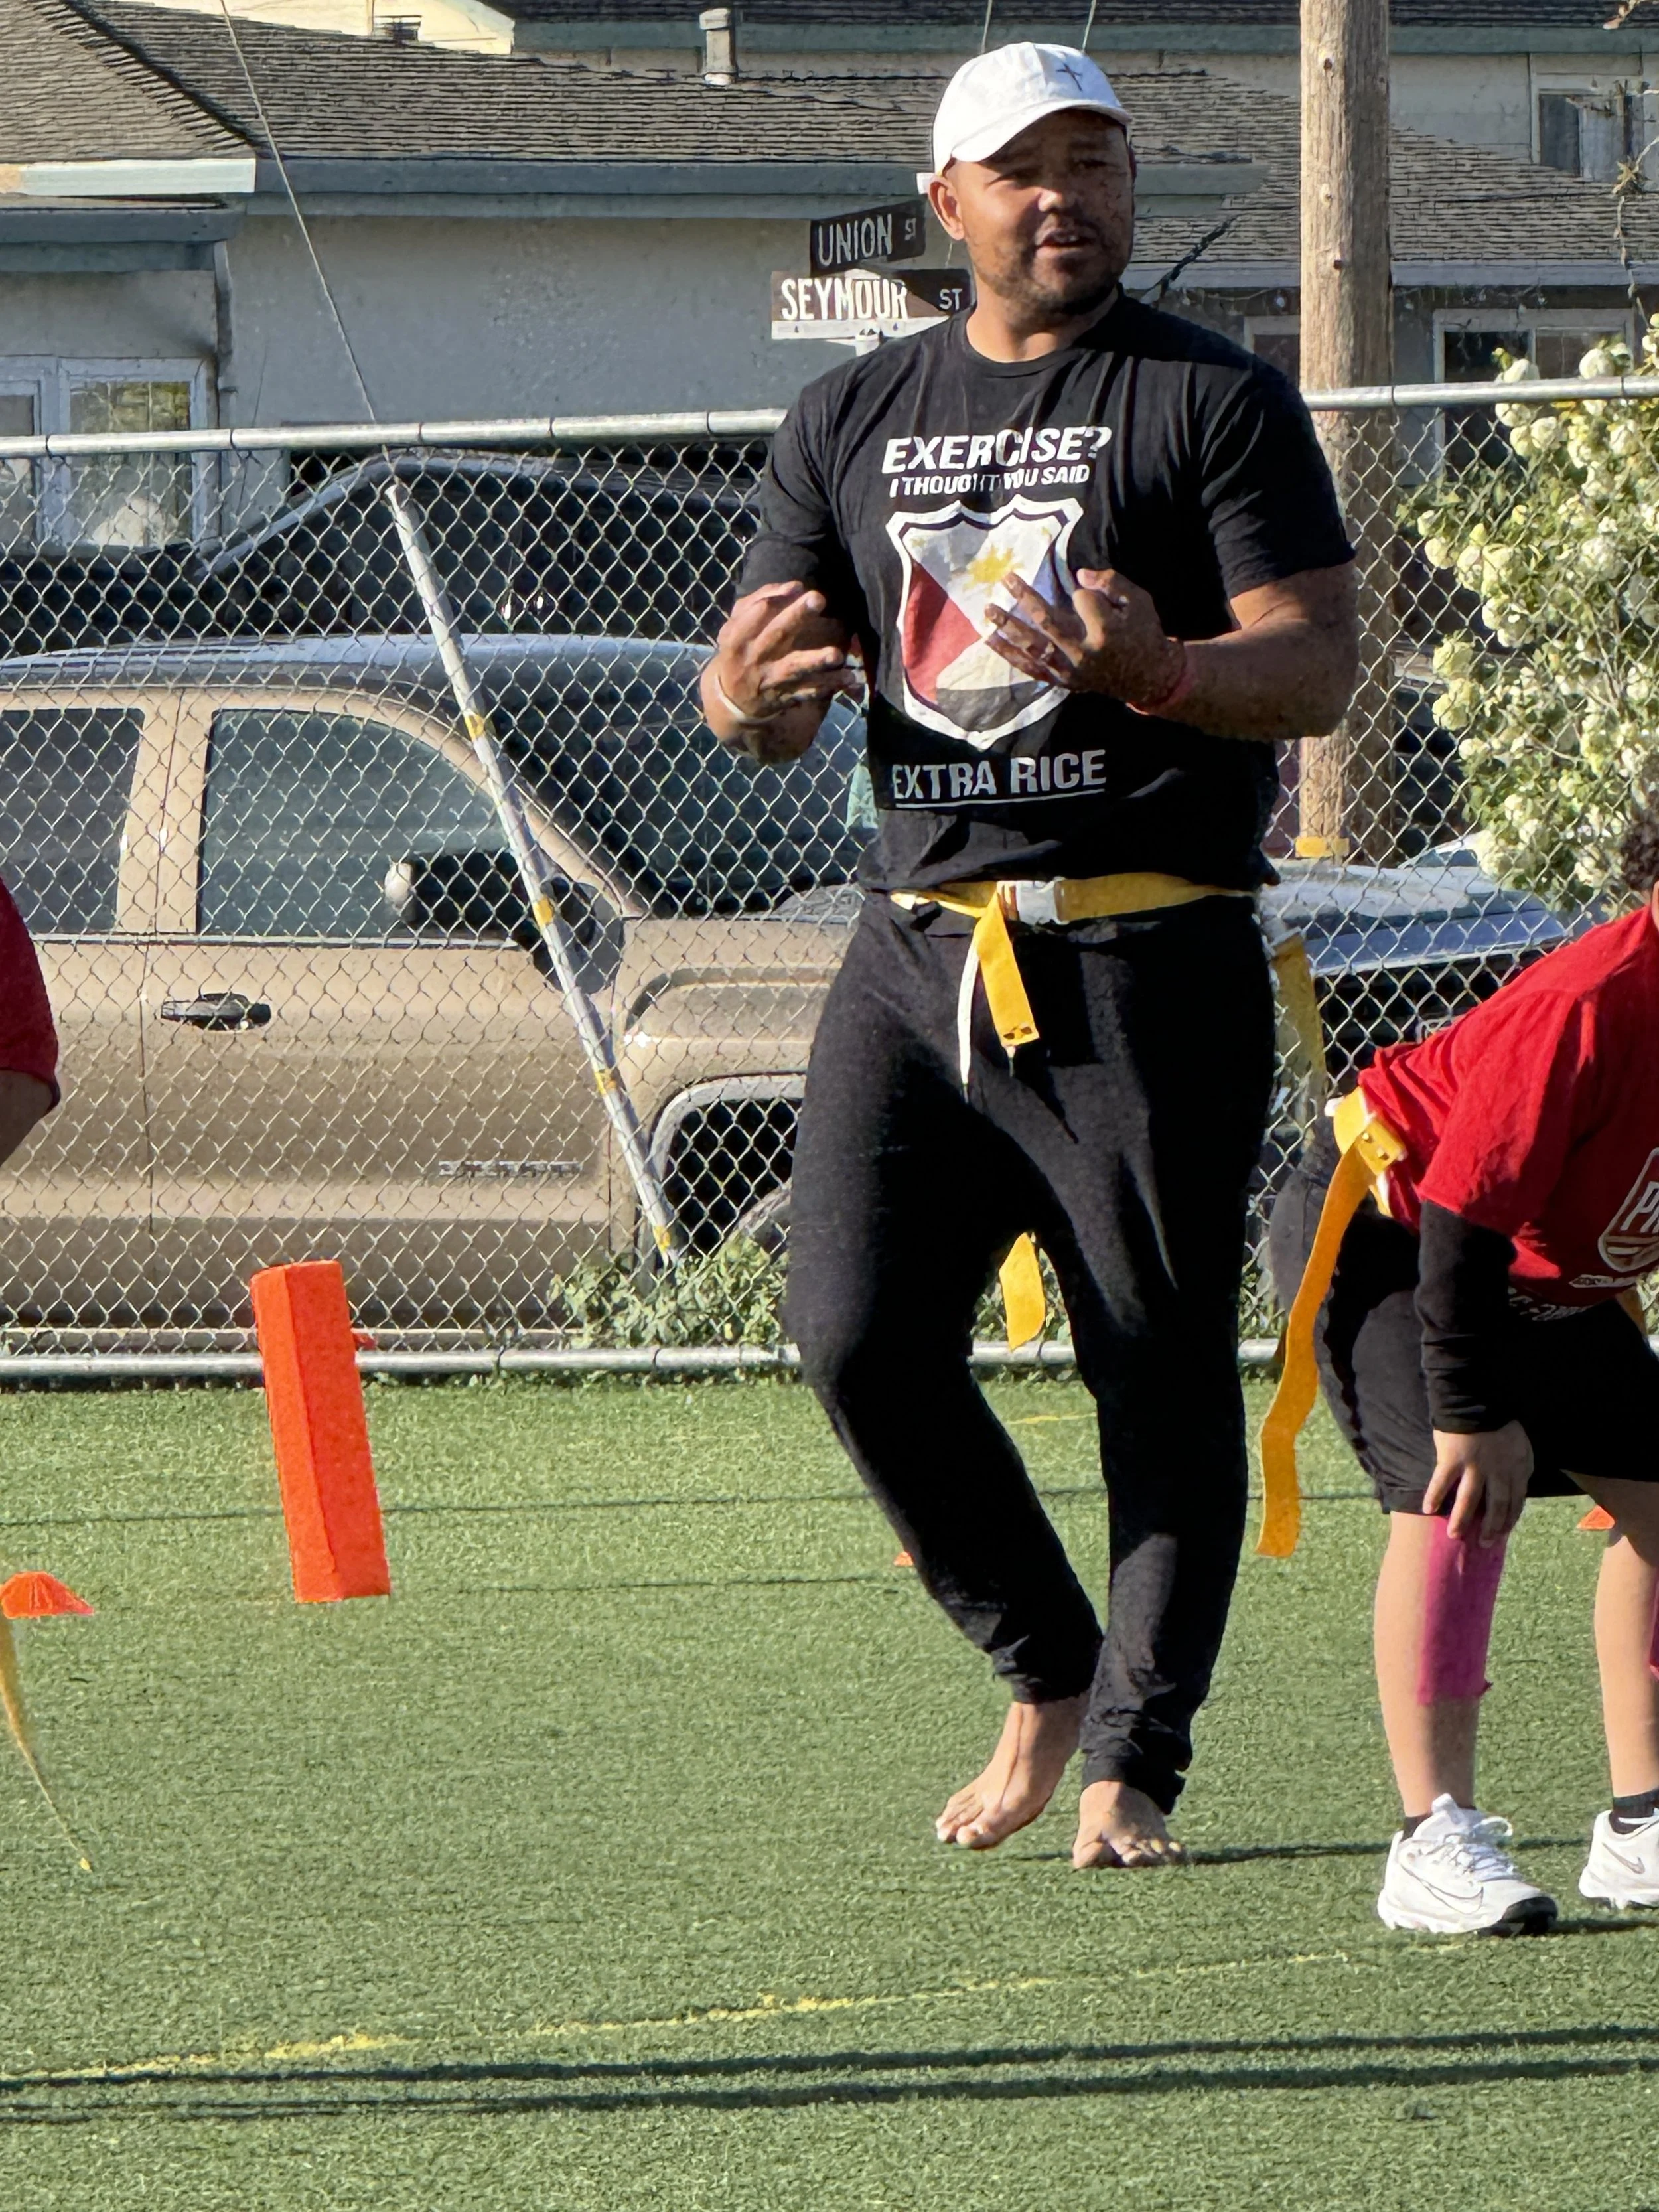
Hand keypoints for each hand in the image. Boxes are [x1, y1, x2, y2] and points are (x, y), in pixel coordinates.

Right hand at [704, 581, 858, 762]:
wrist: (731, 699)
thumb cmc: (740, 651)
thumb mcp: (735, 626)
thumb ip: (758, 601)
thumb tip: (794, 586)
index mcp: (738, 636)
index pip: (756, 612)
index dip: (777, 597)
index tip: (798, 587)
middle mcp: (754, 657)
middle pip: (776, 634)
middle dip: (796, 616)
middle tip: (818, 598)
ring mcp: (770, 679)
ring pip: (794, 668)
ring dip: (816, 660)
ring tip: (837, 655)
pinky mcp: (785, 696)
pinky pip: (810, 691)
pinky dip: (829, 685)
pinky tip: (851, 678)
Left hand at [983, 568, 1185, 707]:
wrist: (1147, 677)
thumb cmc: (1143, 634)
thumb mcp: (1139, 601)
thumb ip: (1111, 583)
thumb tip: (1078, 575)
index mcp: (1105, 632)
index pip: (1082, 600)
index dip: (1084, 593)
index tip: (1088, 594)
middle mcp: (1083, 653)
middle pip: (1047, 621)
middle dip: (1025, 597)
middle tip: (1006, 578)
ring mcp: (1069, 670)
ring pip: (1033, 646)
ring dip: (1008, 627)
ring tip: (988, 609)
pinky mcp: (1061, 681)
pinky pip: (1031, 669)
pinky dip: (1009, 655)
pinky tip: (991, 640)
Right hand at [1423, 1421, 1532, 1544]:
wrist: (1476, 1400)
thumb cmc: (1498, 1424)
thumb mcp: (1520, 1447)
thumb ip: (1518, 1469)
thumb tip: (1516, 1491)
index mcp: (1516, 1468)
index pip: (1516, 1502)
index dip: (1509, 1521)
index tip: (1502, 1534)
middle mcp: (1498, 1471)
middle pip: (1496, 1506)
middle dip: (1491, 1528)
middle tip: (1483, 1543)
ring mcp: (1475, 1466)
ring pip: (1470, 1500)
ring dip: (1461, 1520)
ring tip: (1454, 1535)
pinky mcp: (1452, 1459)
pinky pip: (1442, 1482)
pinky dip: (1434, 1496)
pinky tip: (1428, 1509)